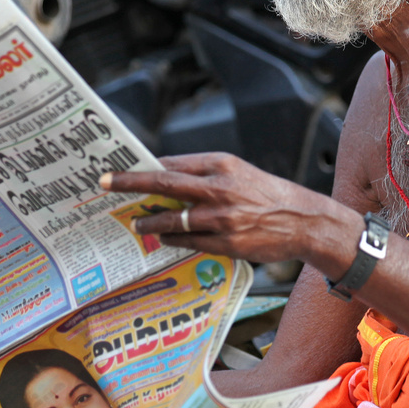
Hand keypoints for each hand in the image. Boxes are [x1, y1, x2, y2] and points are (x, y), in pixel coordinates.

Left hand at [101, 152, 356, 273]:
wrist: (304, 221)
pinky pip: (189, 242)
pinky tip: (160, 239)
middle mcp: (220, 189)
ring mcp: (223, 218)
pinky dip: (171, 240)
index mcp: (221, 165)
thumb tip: (163, 169)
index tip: (118, 169)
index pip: (172, 163)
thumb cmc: (268, 193)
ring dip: (149, 220)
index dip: (142, 167)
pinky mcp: (228, 243)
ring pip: (173, 219)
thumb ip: (202, 170)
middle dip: (130, 184)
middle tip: (104, 184)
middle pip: (164, 183)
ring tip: (136, 223)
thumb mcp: (237, 170)